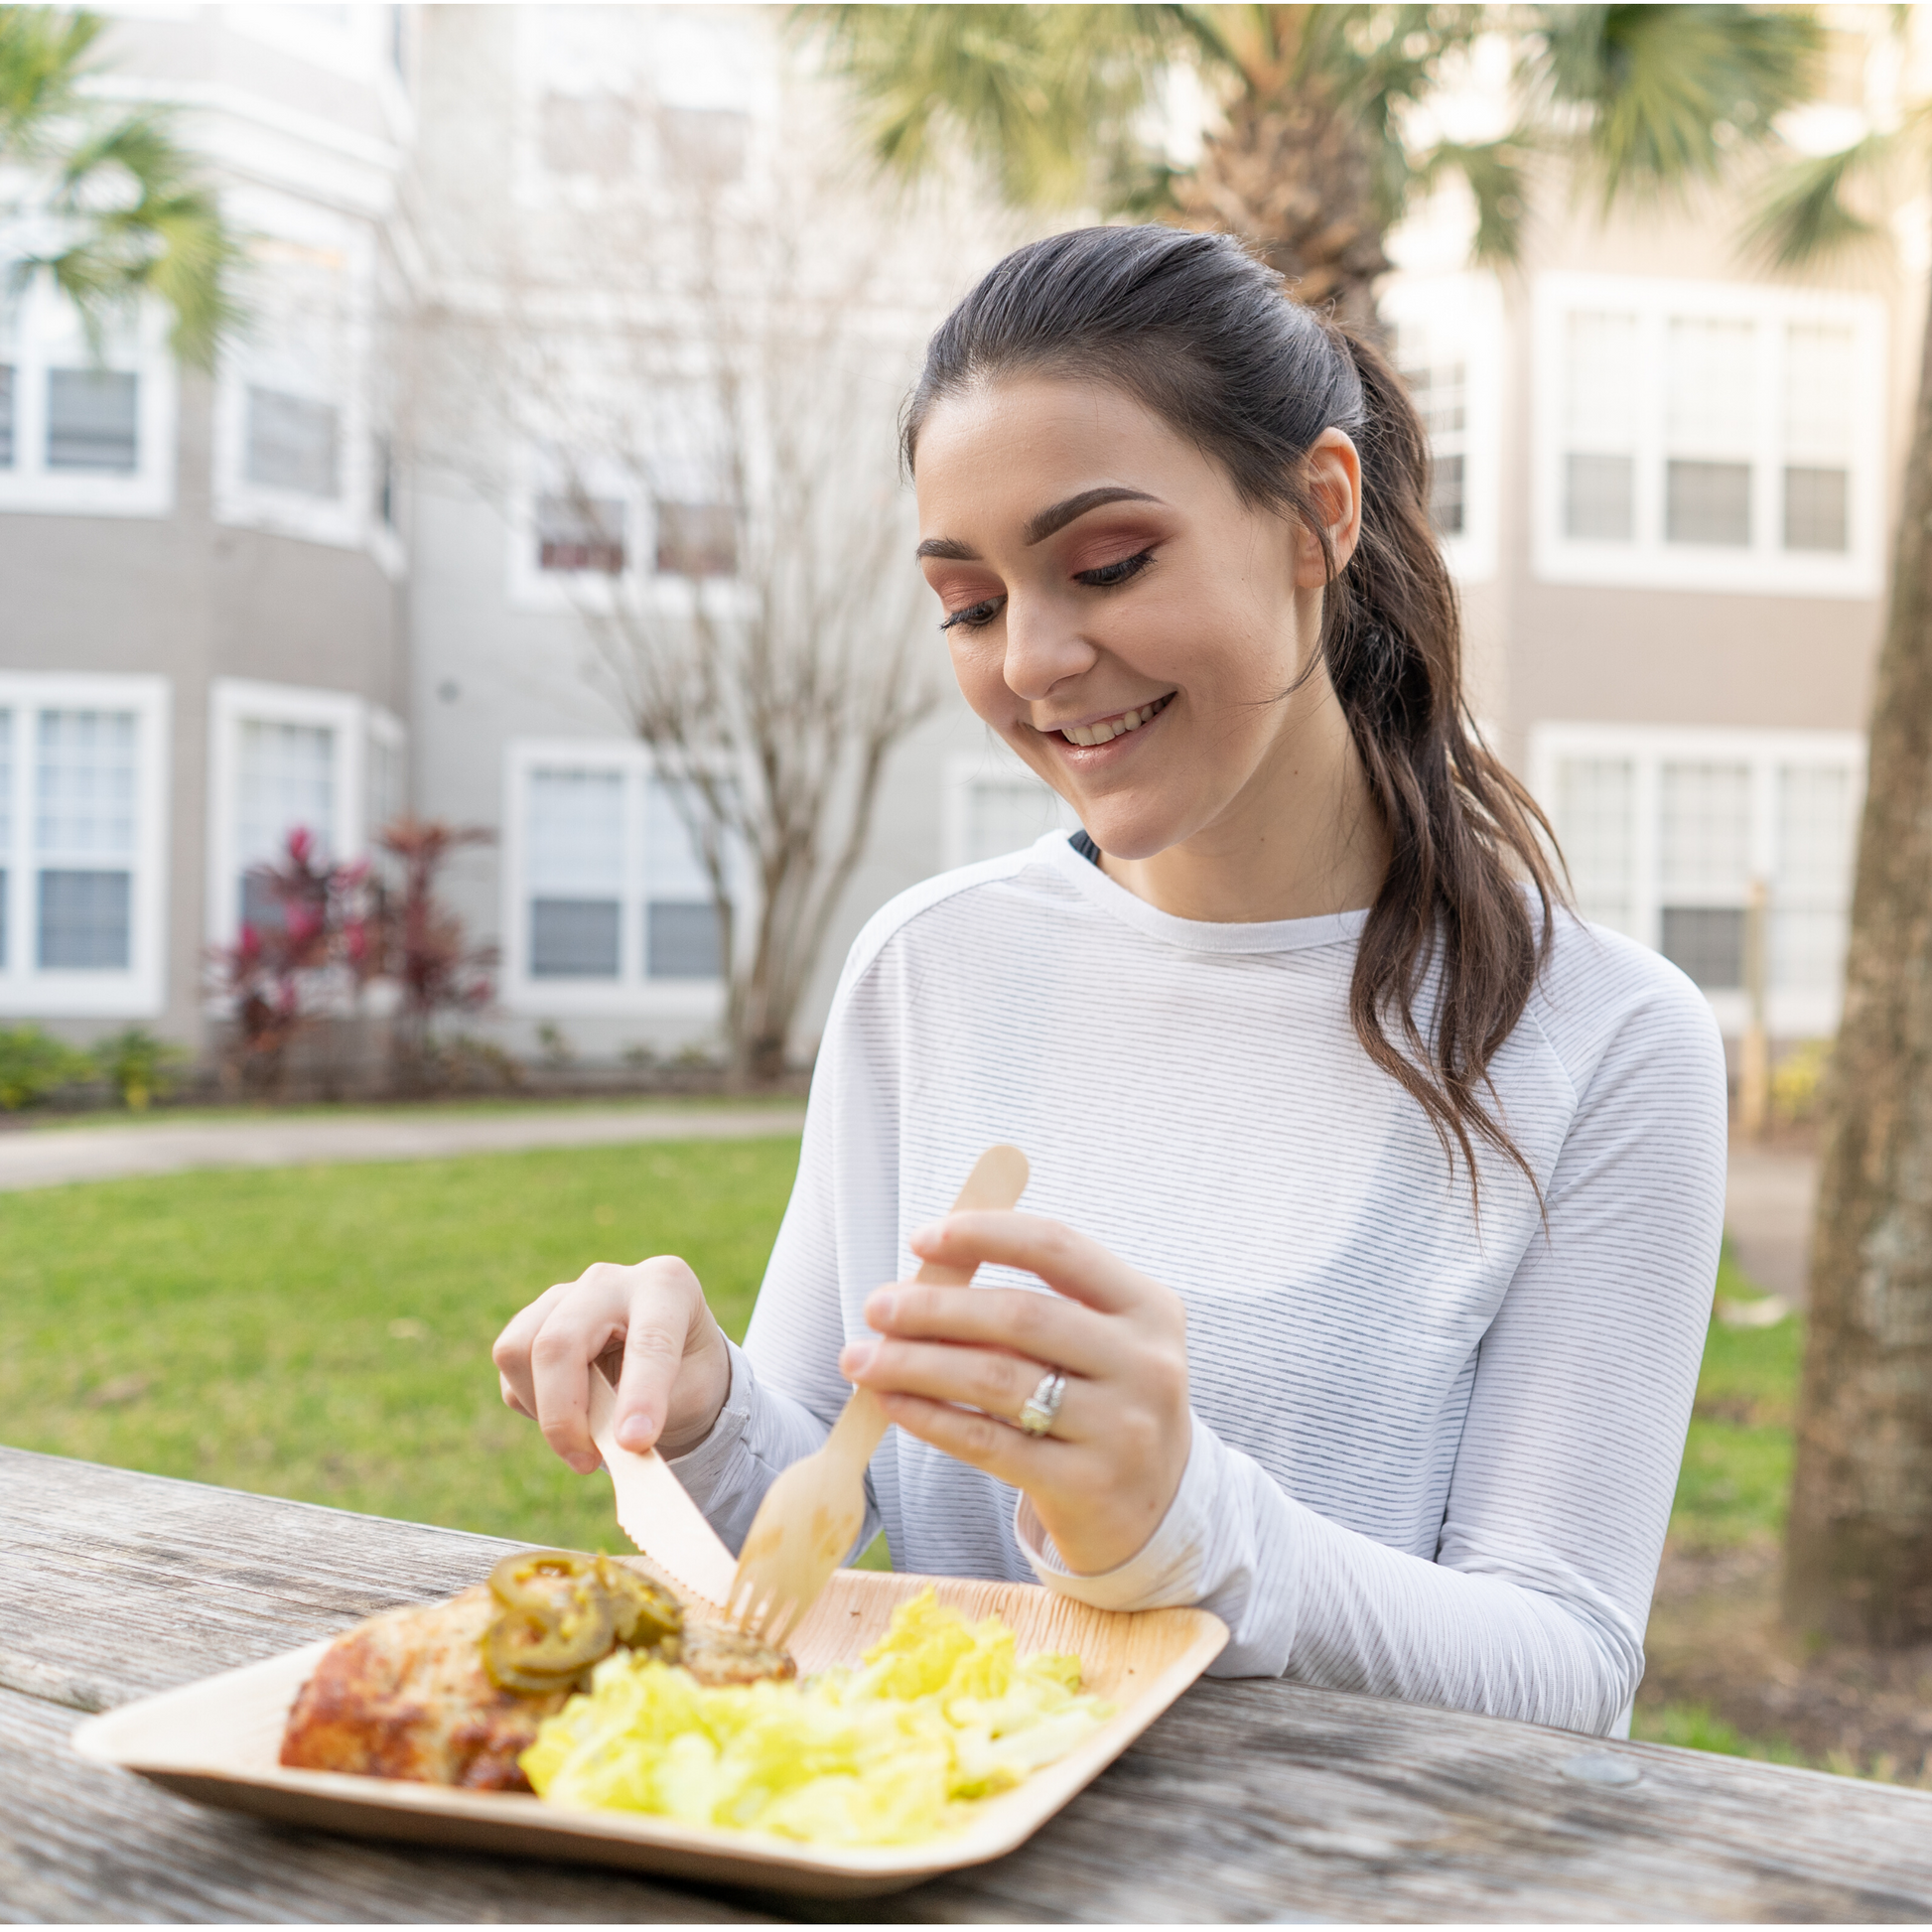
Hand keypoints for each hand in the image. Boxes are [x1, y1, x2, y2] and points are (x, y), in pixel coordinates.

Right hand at [491, 1256, 730, 1472]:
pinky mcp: (532, 1318)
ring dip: (542, 1409)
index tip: (634, 1443)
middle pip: (559, 1342)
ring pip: (518, 1351)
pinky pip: (510, 1369)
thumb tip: (616, 1448)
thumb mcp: (692, 1395)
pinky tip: (571, 1409)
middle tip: (586, 1463)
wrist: (671, 1358)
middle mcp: (610, 1280)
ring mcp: (564, 1294)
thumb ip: (655, 1415)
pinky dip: (531, 1403)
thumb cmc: (688, 1375)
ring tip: (582, 1436)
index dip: (640, 1395)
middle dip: (564, 1414)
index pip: (649, 1341)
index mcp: (666, 1285)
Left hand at [838, 1212, 1191, 1575]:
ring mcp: (1120, 1428)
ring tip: (863, 1359)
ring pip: (996, 1379)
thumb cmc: (1104, 1405)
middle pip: (1021, 1315)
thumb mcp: (1097, 1344)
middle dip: (935, 1307)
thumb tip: (924, 1279)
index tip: (921, 1239)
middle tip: (876, 1307)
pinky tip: (894, 1402)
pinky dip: (931, 1417)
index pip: (1058, 1248)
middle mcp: (1144, 1363)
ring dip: (916, 1364)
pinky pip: (988, 1441)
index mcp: (1148, 1307)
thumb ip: (1033, 1309)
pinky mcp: (1086, 1484)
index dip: (986, 1234)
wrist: (1156, 1510)